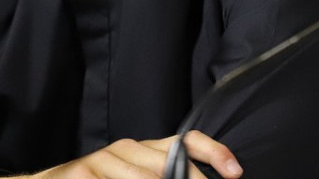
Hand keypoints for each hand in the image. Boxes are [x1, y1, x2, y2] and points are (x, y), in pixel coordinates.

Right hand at [23, 131, 241, 178]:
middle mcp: (128, 149)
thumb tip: (213, 178)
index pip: (186, 142)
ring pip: (144, 177)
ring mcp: (104, 160)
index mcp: (146, 150)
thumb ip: (166, 174)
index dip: (213, 152)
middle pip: (170, 163)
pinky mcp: (83, 172)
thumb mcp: (138, 176)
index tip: (235, 172)